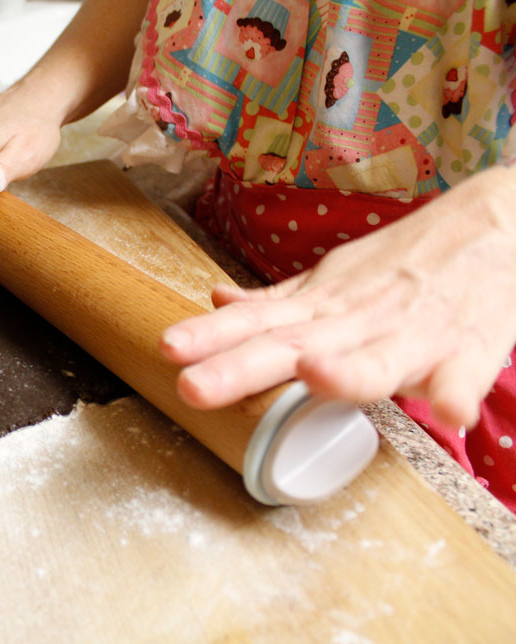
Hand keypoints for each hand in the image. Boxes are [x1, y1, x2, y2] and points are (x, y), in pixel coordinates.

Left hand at [160, 165, 515, 427]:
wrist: (497, 225)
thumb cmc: (405, 265)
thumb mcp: (333, 279)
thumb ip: (278, 301)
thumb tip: (217, 301)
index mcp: (324, 306)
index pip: (257, 323)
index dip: (211, 337)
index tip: (169, 348)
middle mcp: (357, 318)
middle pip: (294, 345)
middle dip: (242, 367)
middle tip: (194, 386)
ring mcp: (412, 333)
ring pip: (375, 359)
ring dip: (347, 370)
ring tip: (315, 375)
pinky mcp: (469, 347)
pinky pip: (462, 375)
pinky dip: (454, 390)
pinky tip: (447, 410)